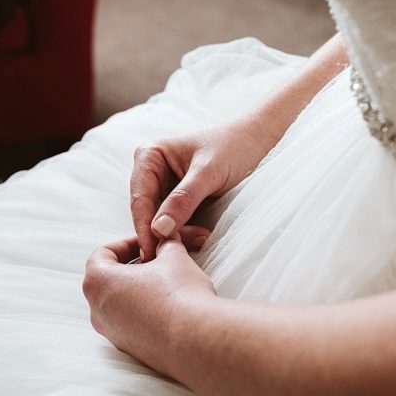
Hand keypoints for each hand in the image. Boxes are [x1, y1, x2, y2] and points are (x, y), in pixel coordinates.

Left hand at [83, 228, 214, 374]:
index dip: (127, 244)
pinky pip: (131, 324)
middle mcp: (98, 311)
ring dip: (139, 291)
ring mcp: (112, 333)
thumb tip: (167, 243)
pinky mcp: (129, 349)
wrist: (196, 340)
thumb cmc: (179, 295)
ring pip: (120, 304)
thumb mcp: (175, 257)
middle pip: (110, 280)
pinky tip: (170, 308)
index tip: (148, 243)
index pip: (103, 254)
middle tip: (158, 262)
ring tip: (166, 285)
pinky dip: (145, 313)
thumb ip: (166, 245)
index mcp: (98, 283)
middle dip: (134, 268)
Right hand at [130, 119, 274, 261]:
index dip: (144, 227)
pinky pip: (175, 224)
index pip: (139, 199)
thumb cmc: (232, 148)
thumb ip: (183, 199)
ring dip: (179, 235)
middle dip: (165, 233)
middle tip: (183, 249)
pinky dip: (186, 233)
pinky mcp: (178, 202)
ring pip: (161, 223)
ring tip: (203, 237)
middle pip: (147, 214)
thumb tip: (159, 229)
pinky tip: (202, 235)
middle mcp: (151, 173)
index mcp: (149, 157)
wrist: (255, 144)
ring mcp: (164, 189)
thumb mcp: (208, 172)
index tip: (150, 252)